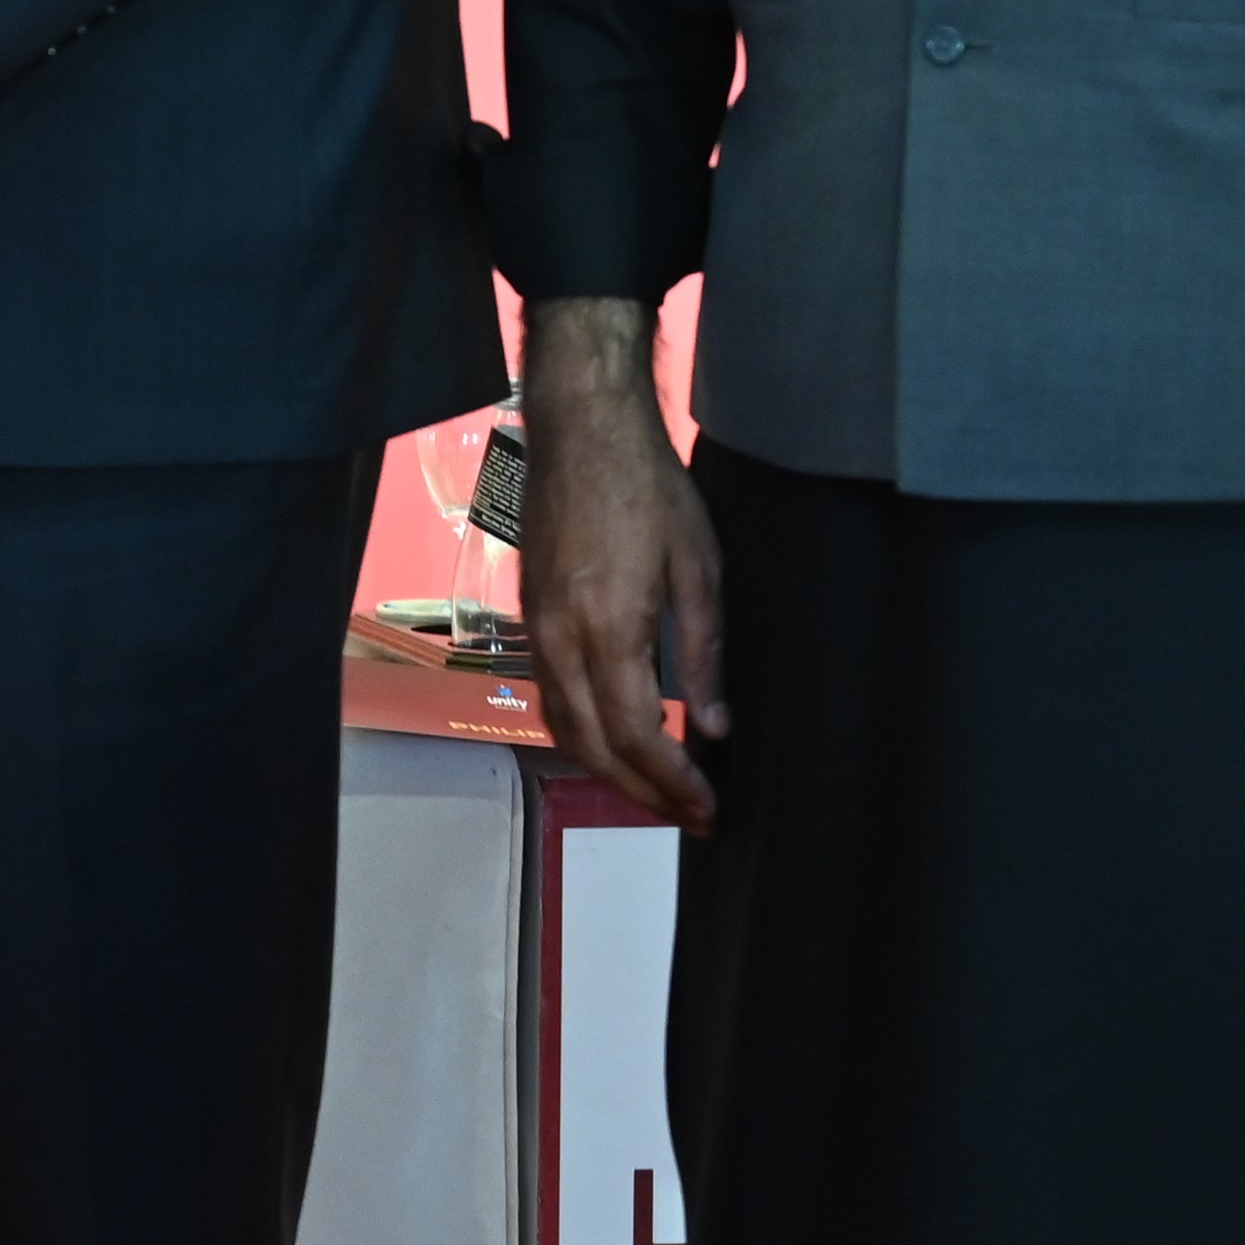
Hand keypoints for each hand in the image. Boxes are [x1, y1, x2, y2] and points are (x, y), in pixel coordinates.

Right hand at [518, 295, 726, 827]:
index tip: (709, 808)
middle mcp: (560, 640)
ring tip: (658, 791)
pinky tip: (617, 737)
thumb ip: (705, 653)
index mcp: (607, 629)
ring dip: (608, 770)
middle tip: (692, 816)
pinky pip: (550, 696)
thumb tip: (715, 728)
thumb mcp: (698, 567)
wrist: (581, 427)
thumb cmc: (649, 487)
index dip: (672, 781)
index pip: (635, 733)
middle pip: (593, 745)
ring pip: (563, 727)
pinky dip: (583, 733)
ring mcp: (536, 630)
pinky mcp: (529, 616)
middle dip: (643, 791)